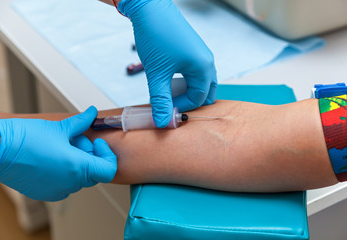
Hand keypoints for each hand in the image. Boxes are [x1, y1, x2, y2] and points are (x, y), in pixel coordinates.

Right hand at [0, 107, 116, 200]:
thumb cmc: (26, 138)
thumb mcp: (60, 127)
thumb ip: (82, 122)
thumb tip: (92, 113)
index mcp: (78, 168)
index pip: (108, 170)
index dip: (107, 155)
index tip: (97, 143)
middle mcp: (70, 184)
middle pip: (94, 173)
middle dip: (90, 156)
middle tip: (75, 140)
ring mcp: (57, 191)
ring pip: (79, 178)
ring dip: (77, 163)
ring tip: (61, 147)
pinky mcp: (44, 193)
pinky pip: (64, 185)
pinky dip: (65, 172)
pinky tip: (52, 157)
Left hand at [118, 0, 217, 126]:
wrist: (150, 8)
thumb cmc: (156, 37)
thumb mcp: (157, 74)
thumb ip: (160, 100)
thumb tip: (162, 122)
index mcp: (203, 68)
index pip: (198, 99)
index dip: (181, 107)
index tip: (164, 110)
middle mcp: (207, 61)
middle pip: (206, 92)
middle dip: (190, 101)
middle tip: (171, 104)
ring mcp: (201, 54)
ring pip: (201, 82)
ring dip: (187, 91)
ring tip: (168, 93)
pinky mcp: (193, 50)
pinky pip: (195, 72)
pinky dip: (185, 81)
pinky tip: (169, 80)